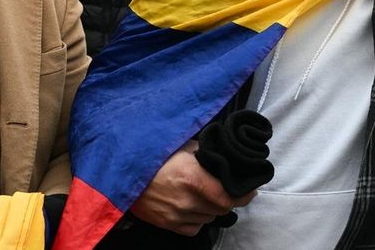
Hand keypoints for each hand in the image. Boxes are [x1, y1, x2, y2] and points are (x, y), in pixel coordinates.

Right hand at [129, 140, 255, 234]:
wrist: (125, 173)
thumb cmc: (154, 157)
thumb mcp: (183, 147)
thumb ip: (206, 154)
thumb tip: (225, 157)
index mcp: (193, 178)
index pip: (228, 196)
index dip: (243, 194)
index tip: (250, 189)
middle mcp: (187, 200)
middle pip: (221, 208)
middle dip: (228, 198)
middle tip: (228, 188)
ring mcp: (176, 215)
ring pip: (209, 217)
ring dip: (213, 208)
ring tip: (207, 194)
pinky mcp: (168, 224)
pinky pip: (194, 228)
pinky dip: (199, 219)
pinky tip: (194, 206)